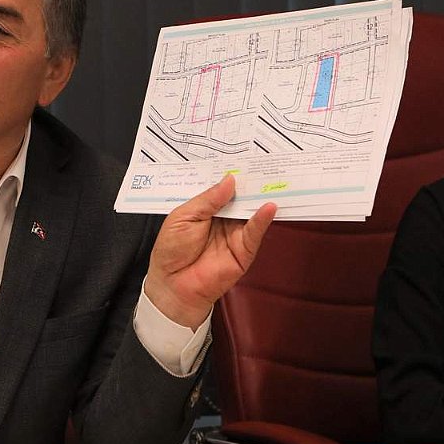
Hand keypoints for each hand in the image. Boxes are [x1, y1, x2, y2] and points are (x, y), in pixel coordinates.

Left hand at [144, 174, 276, 328]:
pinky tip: (268, 207)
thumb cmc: (171, 251)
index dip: (232, 175)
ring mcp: (235, 234)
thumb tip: (229, 180)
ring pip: (251, 212)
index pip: (223, 188)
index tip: (244, 159)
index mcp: (206, 209)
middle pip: (241, 198)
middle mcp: (224, 219)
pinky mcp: (244, 250)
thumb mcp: (184, 216)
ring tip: (272, 179)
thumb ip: (207, 199)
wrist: (172, 285)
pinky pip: (255, 232)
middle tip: (264, 164)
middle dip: (251, 183)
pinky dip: (262, 219)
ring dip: (261, 197)